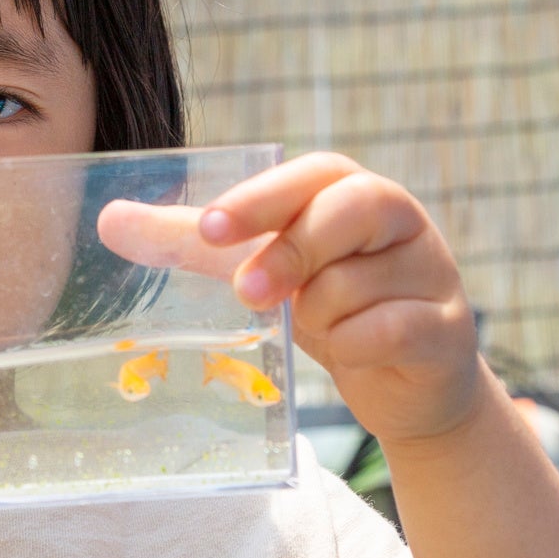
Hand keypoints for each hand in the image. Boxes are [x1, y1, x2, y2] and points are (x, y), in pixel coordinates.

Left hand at [98, 153, 483, 445]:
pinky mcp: (450, 327)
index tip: (212, 229)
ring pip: (356, 286)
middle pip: (345, 213)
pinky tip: (355, 352)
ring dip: (321, 319)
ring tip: (325, 327)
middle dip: (289, 256)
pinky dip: (356, 348)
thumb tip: (108, 220)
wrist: (405, 382)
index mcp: (349, 189)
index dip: (261, 199)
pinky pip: (390, 329)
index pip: (310, 175)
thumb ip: (191, 242)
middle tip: (249, 294)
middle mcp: (398, 217)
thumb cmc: (326, 306)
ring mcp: (432, 269)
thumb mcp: (258, 268)